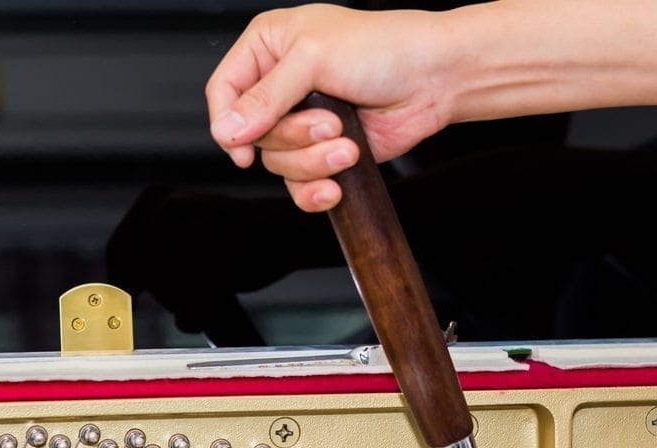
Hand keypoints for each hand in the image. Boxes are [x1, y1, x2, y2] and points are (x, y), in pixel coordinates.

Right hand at [206, 3, 453, 210]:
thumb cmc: (381, 49)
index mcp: (268, 48)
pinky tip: (336, 186)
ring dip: (314, 162)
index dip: (228, 124)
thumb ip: (266, 97)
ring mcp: (304, 123)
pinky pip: (301, 186)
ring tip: (348, 145)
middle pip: (254, 136)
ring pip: (280, 164)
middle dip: (293, 138)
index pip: (224, 91)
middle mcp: (282, 87)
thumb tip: (229, 130)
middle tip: (329, 124)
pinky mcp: (325, 153)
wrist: (431, 79)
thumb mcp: (312, 58)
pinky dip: (316, 190)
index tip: (241, 148)